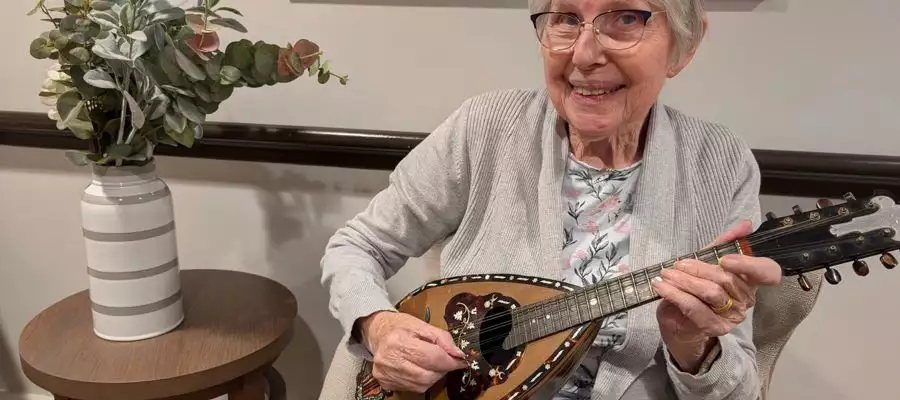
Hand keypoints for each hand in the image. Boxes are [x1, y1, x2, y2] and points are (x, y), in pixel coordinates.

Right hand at [359, 311, 468, 392]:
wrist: (377, 332)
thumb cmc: (400, 327)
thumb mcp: (422, 325)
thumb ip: (442, 338)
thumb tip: (458, 354)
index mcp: (398, 340)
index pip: (432, 357)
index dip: (450, 361)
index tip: (461, 361)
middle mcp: (389, 358)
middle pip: (426, 375)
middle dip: (442, 370)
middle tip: (445, 362)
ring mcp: (385, 372)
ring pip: (421, 385)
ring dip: (433, 377)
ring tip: (431, 364)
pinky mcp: (384, 381)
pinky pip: (412, 388)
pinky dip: (421, 381)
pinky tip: (419, 369)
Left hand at [650, 219, 781, 372]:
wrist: (679, 322)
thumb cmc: (695, 290)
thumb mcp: (706, 262)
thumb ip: (724, 244)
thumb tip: (746, 224)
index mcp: (749, 281)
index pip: (768, 272)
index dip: (750, 263)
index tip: (725, 258)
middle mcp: (746, 300)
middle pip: (727, 278)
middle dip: (698, 268)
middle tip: (678, 264)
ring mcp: (731, 316)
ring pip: (710, 292)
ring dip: (685, 280)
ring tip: (667, 273)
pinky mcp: (714, 327)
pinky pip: (694, 306)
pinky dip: (675, 293)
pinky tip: (662, 286)